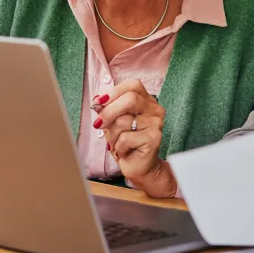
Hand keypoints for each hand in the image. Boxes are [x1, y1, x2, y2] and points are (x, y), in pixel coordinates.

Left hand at [93, 79, 176, 197]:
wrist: (140, 167)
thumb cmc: (127, 143)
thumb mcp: (114, 122)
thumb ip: (108, 109)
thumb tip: (97, 101)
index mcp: (147, 101)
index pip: (133, 85)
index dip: (115, 92)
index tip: (99, 102)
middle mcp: (155, 110)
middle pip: (130, 99)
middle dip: (109, 112)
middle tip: (98, 124)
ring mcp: (156, 124)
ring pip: (123, 121)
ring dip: (113, 135)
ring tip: (117, 144)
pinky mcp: (154, 139)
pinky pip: (126, 138)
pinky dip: (119, 147)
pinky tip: (124, 151)